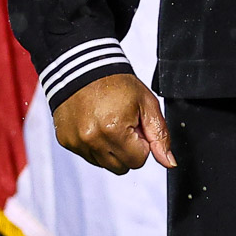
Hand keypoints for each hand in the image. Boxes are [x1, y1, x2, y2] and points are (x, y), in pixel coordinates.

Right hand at [52, 73, 176, 175]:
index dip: (142, 143)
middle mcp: (92, 140)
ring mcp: (77, 142)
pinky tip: (95, 124)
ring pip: (105, 164)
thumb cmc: (116, 83)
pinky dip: (95, 145)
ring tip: (108, 123)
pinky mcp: (66, 141)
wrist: (83, 68)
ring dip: (111, 149)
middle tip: (123, 124)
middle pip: (122, 167)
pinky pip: (88, 156)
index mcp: (114, 129)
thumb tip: (169, 162)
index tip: (135, 125)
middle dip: (127, 150)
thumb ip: (159, 135)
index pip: (138, 160)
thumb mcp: (146, 103)